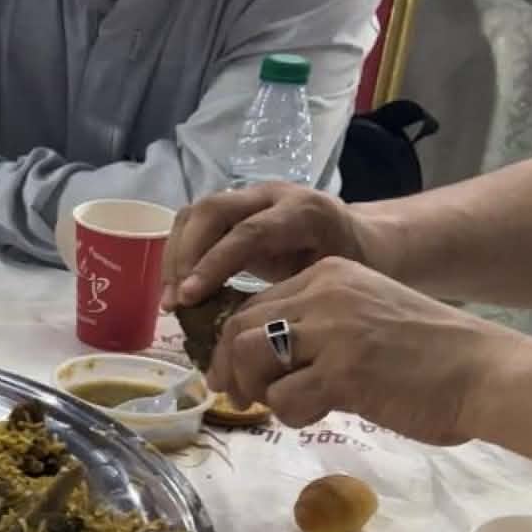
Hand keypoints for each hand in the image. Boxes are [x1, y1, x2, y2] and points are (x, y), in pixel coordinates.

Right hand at [160, 183, 371, 308]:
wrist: (361, 239)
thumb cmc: (354, 268)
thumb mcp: (337, 283)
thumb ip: (298, 299)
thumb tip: (252, 335)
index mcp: (304, 212)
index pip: (248, 232)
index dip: (213, 263)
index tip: (188, 298)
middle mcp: (272, 196)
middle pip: (212, 210)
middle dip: (185, 255)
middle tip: (174, 300)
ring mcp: (249, 197)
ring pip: (196, 213)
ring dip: (175, 255)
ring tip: (170, 299)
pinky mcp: (233, 209)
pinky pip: (194, 222)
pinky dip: (178, 253)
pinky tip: (177, 287)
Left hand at [206, 258, 524, 444]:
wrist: (488, 373)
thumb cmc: (433, 354)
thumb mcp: (368, 318)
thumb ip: (318, 327)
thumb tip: (261, 360)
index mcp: (329, 274)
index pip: (253, 304)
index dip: (231, 344)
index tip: (229, 373)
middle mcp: (325, 293)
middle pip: (239, 329)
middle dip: (228, 369)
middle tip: (237, 399)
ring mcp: (332, 331)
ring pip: (251, 358)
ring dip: (256, 391)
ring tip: (280, 407)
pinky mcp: (343, 372)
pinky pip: (284, 398)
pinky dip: (290, 415)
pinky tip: (318, 415)